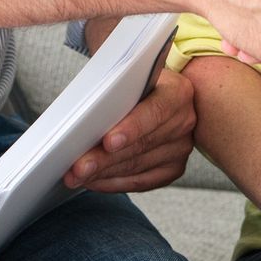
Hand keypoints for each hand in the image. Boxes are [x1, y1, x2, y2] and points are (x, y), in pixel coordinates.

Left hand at [64, 65, 195, 192]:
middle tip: (78, 168)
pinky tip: (93, 182)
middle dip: (105, 158)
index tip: (108, 142)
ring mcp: (181, 148)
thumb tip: (87, 113)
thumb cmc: (137, 85)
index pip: (155, 111)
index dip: (132, 128)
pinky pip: (140, 182)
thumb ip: (117, 90)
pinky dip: (113, 183)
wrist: (158, 96)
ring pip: (137, 166)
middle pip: (141, 145)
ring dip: (103, 173)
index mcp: (178, 93)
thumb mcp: (131, 77)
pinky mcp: (173, 169)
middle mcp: (184, 121)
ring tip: (76, 176)